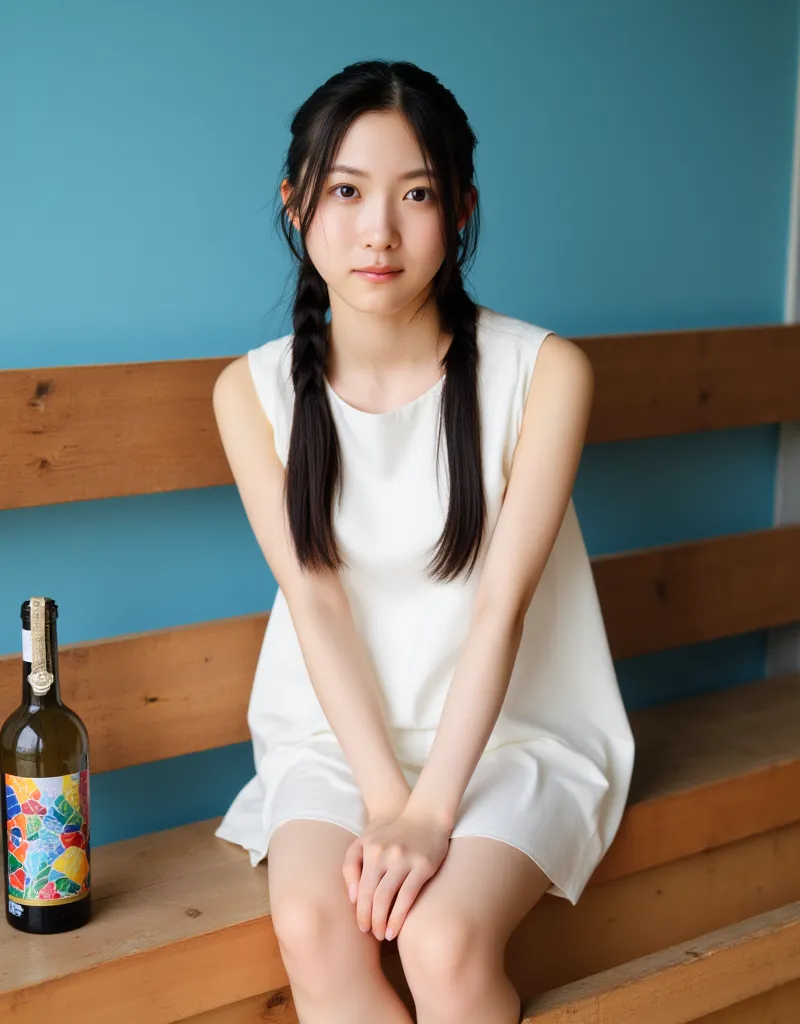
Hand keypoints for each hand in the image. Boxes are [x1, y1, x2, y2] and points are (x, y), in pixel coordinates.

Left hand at [342, 808, 450, 940]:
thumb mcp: (366, 840)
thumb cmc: (392, 831)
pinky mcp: (423, 865)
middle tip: (372, 934)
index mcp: (369, 848)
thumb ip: (352, 864)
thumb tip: (352, 898)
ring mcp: (404, 859)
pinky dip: (399, 915)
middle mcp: (384, 853)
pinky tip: (396, 929)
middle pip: (370, 895)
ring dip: (382, 921)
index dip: (359, 911)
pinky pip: (408, 895)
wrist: (425, 814)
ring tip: (383, 935)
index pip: (359, 888)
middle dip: (369, 919)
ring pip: (386, 897)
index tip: (361, 927)